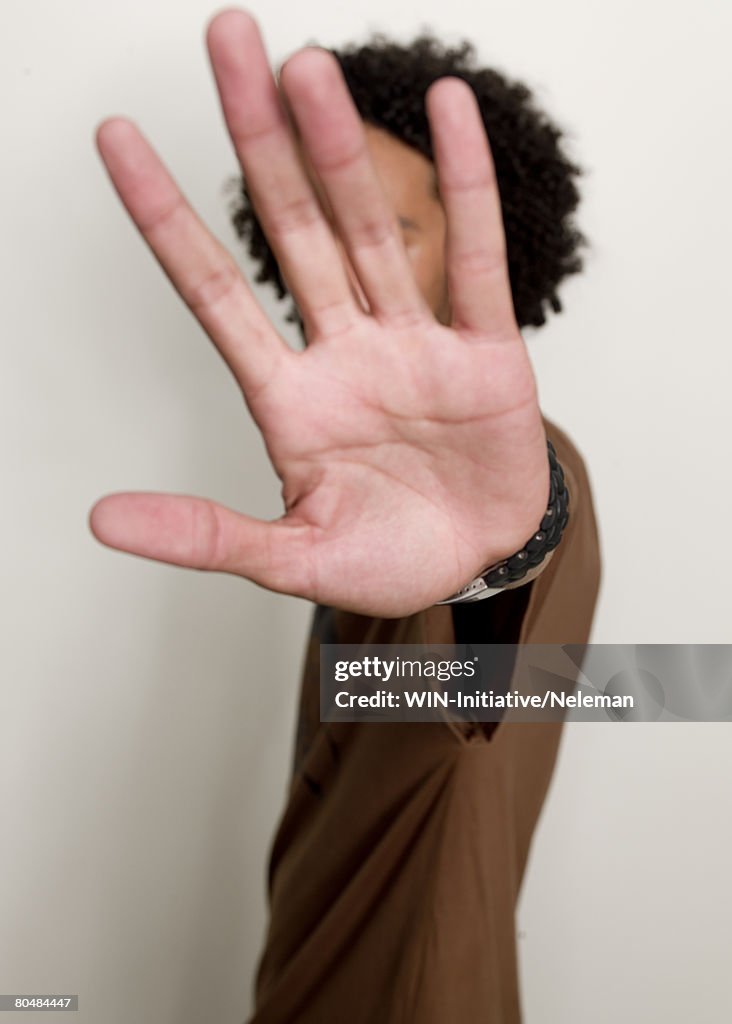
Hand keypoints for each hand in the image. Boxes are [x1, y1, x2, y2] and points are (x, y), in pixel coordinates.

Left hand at [89, 8, 549, 617]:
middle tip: (228, 40)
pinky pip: (474, 258)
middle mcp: (345, 353)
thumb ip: (207, 534)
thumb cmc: (385, 560)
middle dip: (256, 140)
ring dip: (340, 150)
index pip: (214, 292)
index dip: (167, 217)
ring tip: (307, 66)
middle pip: (290, 229)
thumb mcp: (291, 559)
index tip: (116, 137)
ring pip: (372, 230)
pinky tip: (450, 111)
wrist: (475, 567)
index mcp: (288, 399)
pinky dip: (465, 187)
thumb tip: (102, 518)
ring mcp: (414, 344)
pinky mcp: (485, 351)